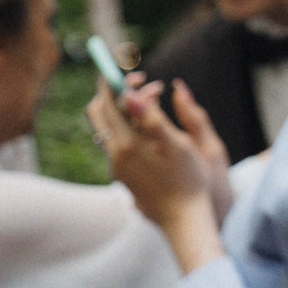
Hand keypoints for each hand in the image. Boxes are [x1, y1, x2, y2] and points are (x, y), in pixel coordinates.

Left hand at [90, 79, 227, 260]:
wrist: (184, 222)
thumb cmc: (188, 182)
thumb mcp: (176, 145)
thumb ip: (151, 118)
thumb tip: (129, 95)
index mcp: (125, 146)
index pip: (105, 104)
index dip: (112, 80)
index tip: (123, 65)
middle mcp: (115, 157)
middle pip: (99, 114)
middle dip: (117, 92)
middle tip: (144, 81)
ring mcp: (117, 168)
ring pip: (111, 128)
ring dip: (128, 109)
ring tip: (157, 98)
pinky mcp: (124, 176)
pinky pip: (119, 142)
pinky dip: (131, 127)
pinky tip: (153, 126)